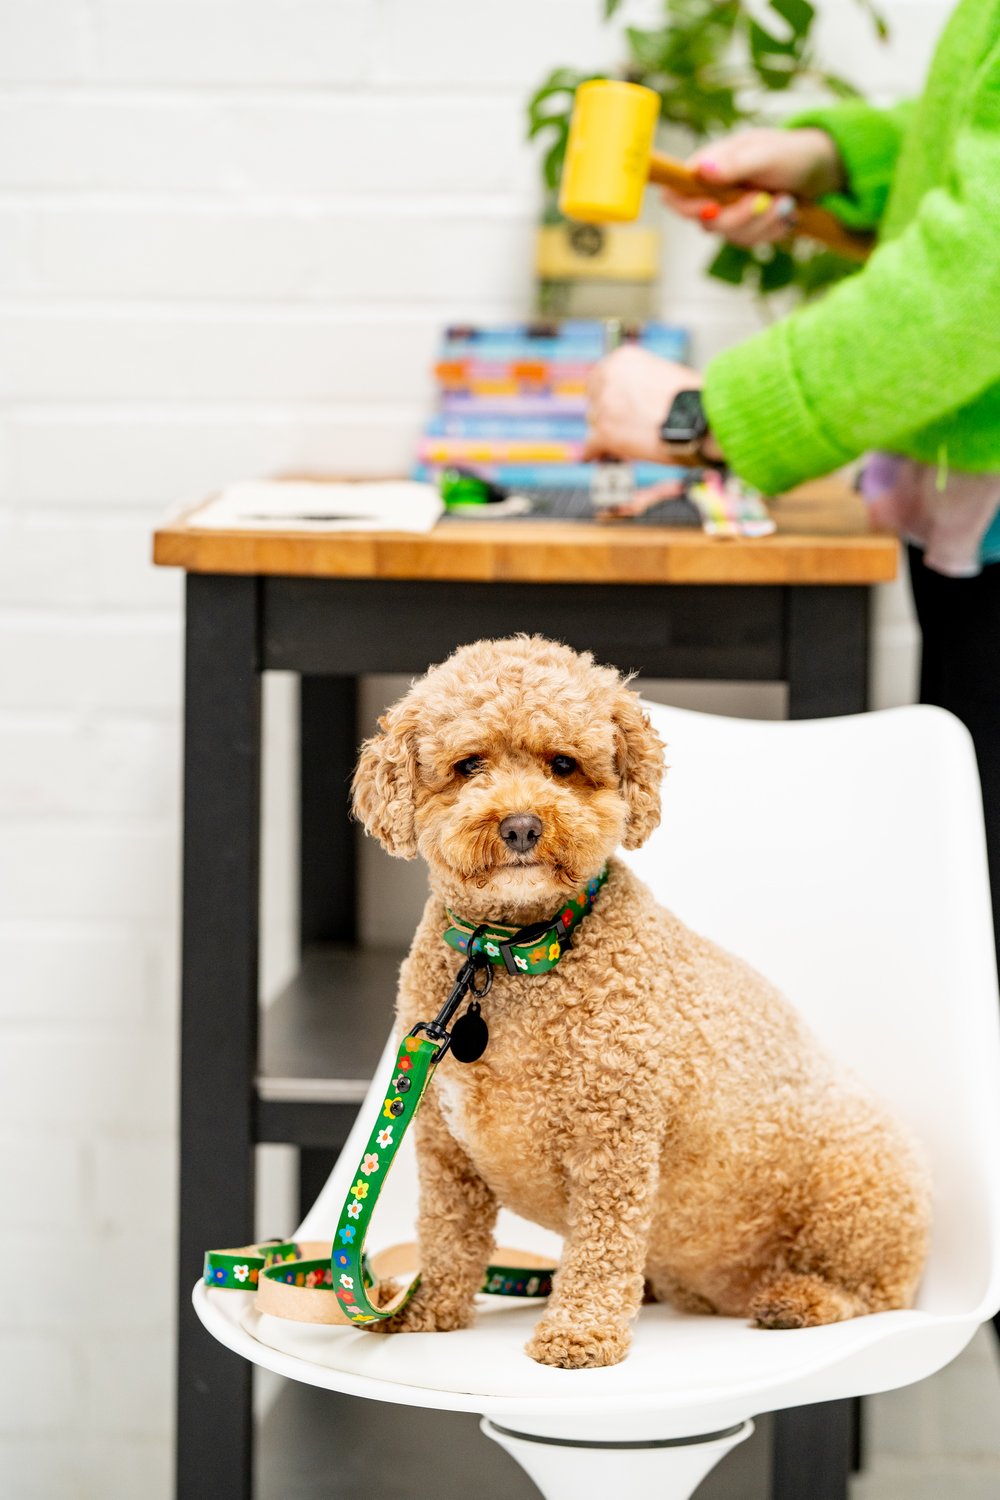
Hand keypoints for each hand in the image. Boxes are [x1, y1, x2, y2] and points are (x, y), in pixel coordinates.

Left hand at [584, 346, 721, 465]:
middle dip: (607, 411)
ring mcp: (604, 406)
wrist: (696, 419)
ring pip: (595, 422)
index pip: (600, 375)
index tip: (613, 402)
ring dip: (607, 431)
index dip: (607, 392)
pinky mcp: (604, 433)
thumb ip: (643, 382)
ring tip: (623, 440)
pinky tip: (595, 456)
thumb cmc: (692, 399)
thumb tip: (638, 398)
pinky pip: (591, 445)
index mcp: (624, 359)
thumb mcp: (665, 373)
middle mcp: (609, 378)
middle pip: (596, 399)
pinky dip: (594, 452)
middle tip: (621, 423)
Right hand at [662, 127, 844, 248]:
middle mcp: (714, 192)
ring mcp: (731, 212)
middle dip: (740, 217)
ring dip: (764, 222)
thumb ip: (734, 164)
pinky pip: (752, 242)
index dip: (687, 207)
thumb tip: (701, 170)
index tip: (712, 208)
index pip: (677, 194)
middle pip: (708, 223)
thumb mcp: (765, 154)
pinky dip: (773, 230)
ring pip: (733, 236)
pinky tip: (786, 211)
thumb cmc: (790, 152)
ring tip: (785, 200)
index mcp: (709, 168)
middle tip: (763, 199)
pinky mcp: (747, 228)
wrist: (817, 168)